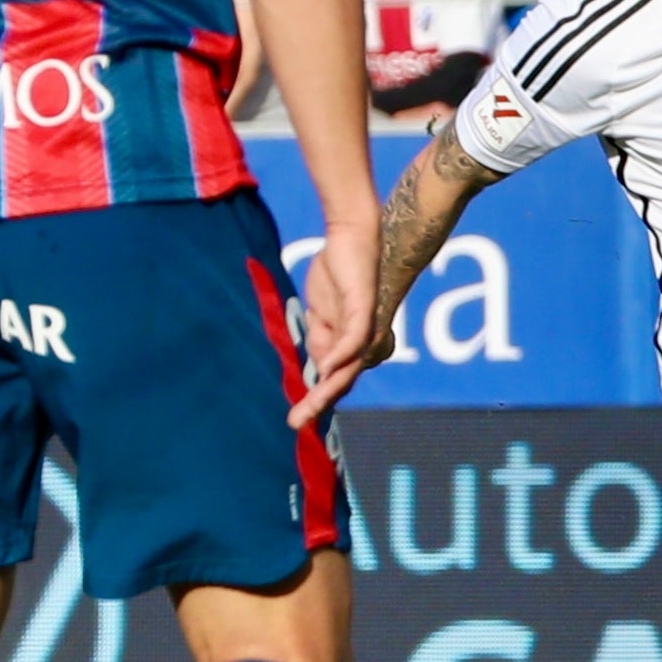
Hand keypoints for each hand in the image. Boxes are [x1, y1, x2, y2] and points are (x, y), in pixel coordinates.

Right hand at [293, 215, 378, 425]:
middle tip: (294, 424)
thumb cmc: (339, 274)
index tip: (297, 419)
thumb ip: (321, 340)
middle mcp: (365, 341)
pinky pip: (355, 339)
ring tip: (308, 408)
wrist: (352, 237)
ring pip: (349, 367)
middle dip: (317, 403)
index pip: (335, 379)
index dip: (317, 399)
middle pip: (341, 380)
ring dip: (327, 390)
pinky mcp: (366, 308)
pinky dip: (341, 356)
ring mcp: (367, 326)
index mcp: (352, 344)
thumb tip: (319, 370)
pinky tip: (326, 371)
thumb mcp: (322, 313)